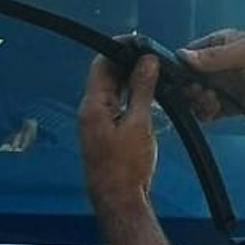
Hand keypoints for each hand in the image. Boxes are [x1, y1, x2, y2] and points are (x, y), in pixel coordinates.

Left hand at [78, 51, 159, 204]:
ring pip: (112, 92)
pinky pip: (115, 107)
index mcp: (93, 106)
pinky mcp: (104, 134)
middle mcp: (90, 112)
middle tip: (152, 60)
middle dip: (128, 65)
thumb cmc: (126, 168)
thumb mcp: (139, 123)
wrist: (119, 200)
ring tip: (154, 77)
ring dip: (130, 82)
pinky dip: (130, 99)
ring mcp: (95, 123)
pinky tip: (146, 100)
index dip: (119, 50)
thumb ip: (143, 89)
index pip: (101, 64)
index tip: (139, 44)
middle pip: (106, 76)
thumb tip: (147, 62)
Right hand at [181, 31, 244, 124]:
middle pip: (194, 77)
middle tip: (199, 94)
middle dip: (193, 88)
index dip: (185, 67)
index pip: (194, 54)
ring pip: (202, 95)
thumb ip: (214, 57)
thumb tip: (186, 56)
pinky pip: (213, 109)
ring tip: (211, 104)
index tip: (185, 78)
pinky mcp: (233, 103)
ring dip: (201, 102)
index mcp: (225, 44)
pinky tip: (212, 113)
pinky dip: (209, 113)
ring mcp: (228, 84)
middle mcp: (224, 64)